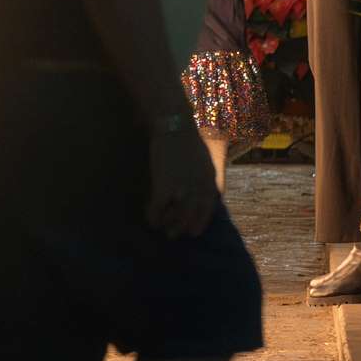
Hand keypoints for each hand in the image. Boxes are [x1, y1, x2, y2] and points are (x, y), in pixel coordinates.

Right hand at [142, 118, 220, 235]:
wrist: (174, 126)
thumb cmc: (188, 140)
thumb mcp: (205, 161)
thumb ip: (205, 179)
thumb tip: (201, 194)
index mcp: (209, 184)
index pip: (206, 212)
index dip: (198, 224)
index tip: (192, 233)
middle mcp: (198, 192)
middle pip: (190, 219)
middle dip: (181, 229)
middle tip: (173, 234)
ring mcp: (182, 192)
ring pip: (174, 219)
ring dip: (167, 225)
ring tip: (161, 227)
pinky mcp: (164, 189)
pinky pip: (157, 211)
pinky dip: (153, 217)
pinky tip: (150, 218)